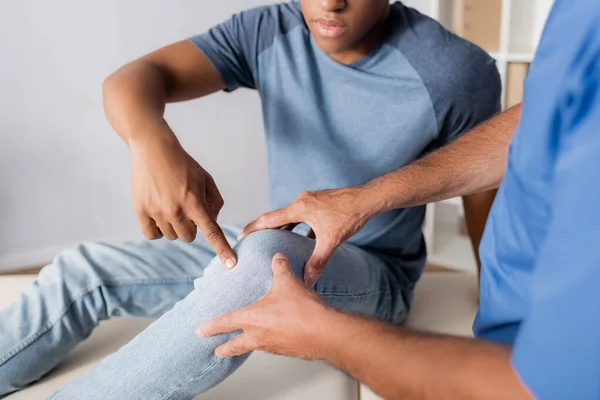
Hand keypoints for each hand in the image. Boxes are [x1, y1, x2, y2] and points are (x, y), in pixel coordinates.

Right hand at [129, 133, 235, 267]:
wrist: (153, 149)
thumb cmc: (183, 164)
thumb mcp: (206, 179)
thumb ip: (214, 202)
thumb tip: (211, 222)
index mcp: (195, 202)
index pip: (212, 231)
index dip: (222, 249)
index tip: (231, 265)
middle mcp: (176, 210)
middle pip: (190, 237)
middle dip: (192, 227)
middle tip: (186, 209)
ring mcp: (157, 212)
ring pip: (172, 236)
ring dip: (175, 227)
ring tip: (171, 206)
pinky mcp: (140, 211)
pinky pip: (153, 234)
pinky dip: (158, 229)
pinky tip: (159, 214)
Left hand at [196, 253, 335, 358]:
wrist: (325, 332)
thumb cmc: (303, 309)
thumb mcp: (288, 281)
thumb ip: (280, 267)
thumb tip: (277, 257)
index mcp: (253, 319)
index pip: (226, 322)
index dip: (211, 327)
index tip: (200, 331)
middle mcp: (260, 336)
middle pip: (235, 346)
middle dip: (224, 348)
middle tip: (217, 350)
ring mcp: (274, 346)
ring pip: (255, 347)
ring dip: (249, 345)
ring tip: (250, 340)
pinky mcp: (289, 351)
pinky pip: (275, 347)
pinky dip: (272, 343)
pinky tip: (279, 336)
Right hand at [239, 187, 375, 285]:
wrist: (367, 199)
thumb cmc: (349, 216)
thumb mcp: (331, 241)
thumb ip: (317, 262)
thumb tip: (307, 282)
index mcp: (299, 208)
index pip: (269, 219)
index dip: (253, 228)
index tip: (241, 235)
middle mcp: (302, 201)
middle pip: (277, 217)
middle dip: (265, 229)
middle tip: (253, 241)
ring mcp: (311, 201)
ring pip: (291, 217)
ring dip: (283, 228)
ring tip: (275, 242)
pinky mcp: (319, 203)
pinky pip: (303, 216)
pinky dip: (299, 227)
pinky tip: (303, 240)